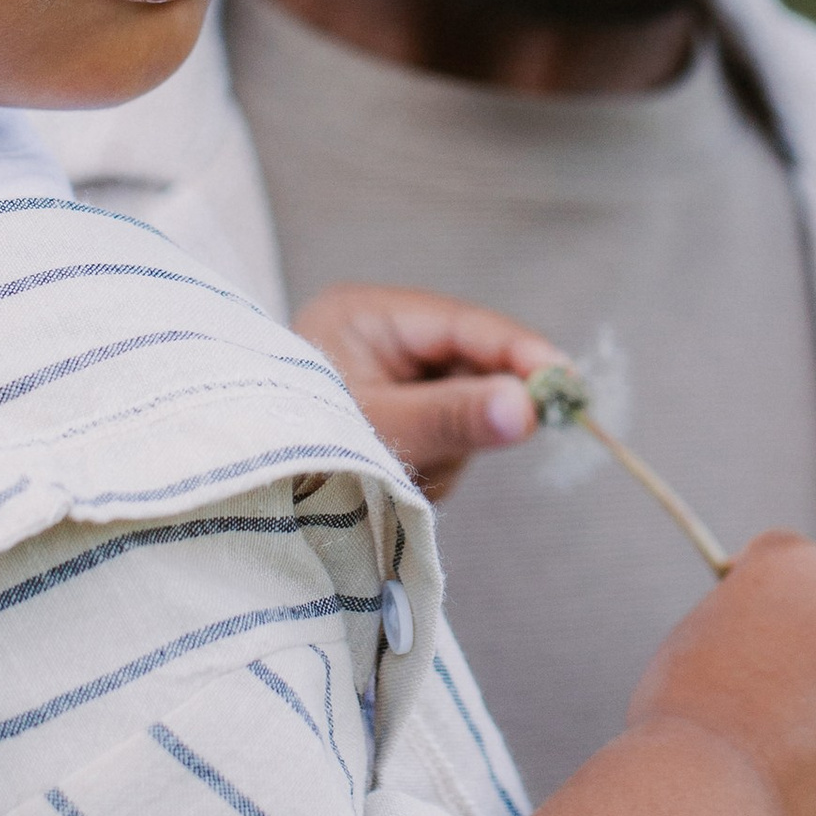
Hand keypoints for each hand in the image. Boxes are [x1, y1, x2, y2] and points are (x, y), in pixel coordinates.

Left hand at [291, 282, 558, 497]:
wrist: (248, 501)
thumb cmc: (296, 450)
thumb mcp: (380, 430)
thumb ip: (453, 416)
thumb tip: (531, 408)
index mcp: (367, 314)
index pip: (464, 324)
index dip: (520, 353)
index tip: (566, 382)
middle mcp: (383, 336)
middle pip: (472, 365)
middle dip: (475, 413)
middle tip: (465, 449)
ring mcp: (394, 377)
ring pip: (466, 407)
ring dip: (451, 449)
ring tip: (406, 473)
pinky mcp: (400, 415)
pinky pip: (448, 436)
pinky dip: (439, 464)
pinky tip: (406, 477)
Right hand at [631, 531, 815, 815]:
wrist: (713, 793)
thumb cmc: (685, 718)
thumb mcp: (699, 637)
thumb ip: (750, 622)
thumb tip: (776, 638)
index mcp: (796, 561)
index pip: (788, 562)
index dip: (761, 596)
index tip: (746, 627)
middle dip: (814, 644)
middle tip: (773, 695)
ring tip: (782, 749)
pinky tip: (814, 776)